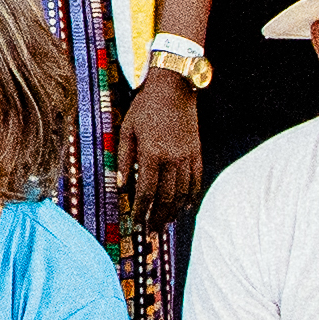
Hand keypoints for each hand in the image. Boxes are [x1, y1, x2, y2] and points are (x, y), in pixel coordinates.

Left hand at [115, 68, 204, 218]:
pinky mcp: (197, 152)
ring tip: (165, 224)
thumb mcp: (127, 130)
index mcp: (152, 153)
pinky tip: (185, 207)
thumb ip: (124, 159)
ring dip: (173, 212)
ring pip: (182, 193)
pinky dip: (191, 196)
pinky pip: (196, 180)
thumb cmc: (146, 107)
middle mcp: (172, 158)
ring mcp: (187, 156)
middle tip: (151, 232)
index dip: (141, 210)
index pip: (147, 191)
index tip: (136, 222)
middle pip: (166, 197)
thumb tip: (122, 186)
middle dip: (157, 217)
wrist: (174, 87)